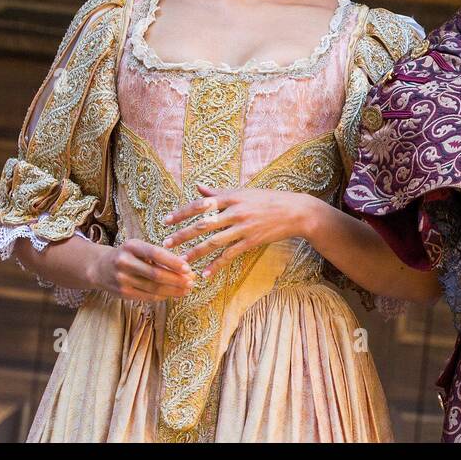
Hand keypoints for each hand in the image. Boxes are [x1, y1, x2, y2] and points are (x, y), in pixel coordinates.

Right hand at [89, 239, 194, 301]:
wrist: (100, 268)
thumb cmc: (128, 255)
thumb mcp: (139, 248)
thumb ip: (158, 256)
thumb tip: (185, 267)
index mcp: (131, 246)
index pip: (155, 254)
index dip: (173, 262)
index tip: (188, 268)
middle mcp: (124, 262)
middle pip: (155, 274)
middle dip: (176, 279)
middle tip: (191, 281)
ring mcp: (122, 279)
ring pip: (153, 288)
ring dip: (173, 290)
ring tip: (186, 289)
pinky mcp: (122, 293)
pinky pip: (146, 296)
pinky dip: (162, 296)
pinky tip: (173, 294)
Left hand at [161, 184, 316, 279]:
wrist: (294, 211)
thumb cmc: (267, 199)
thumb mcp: (243, 192)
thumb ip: (218, 191)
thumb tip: (197, 186)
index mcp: (231, 196)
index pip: (201, 204)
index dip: (182, 213)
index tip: (166, 221)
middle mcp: (236, 211)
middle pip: (203, 224)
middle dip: (183, 235)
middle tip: (166, 244)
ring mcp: (244, 227)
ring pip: (214, 242)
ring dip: (196, 252)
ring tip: (181, 262)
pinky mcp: (252, 241)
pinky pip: (230, 255)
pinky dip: (217, 265)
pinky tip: (206, 273)